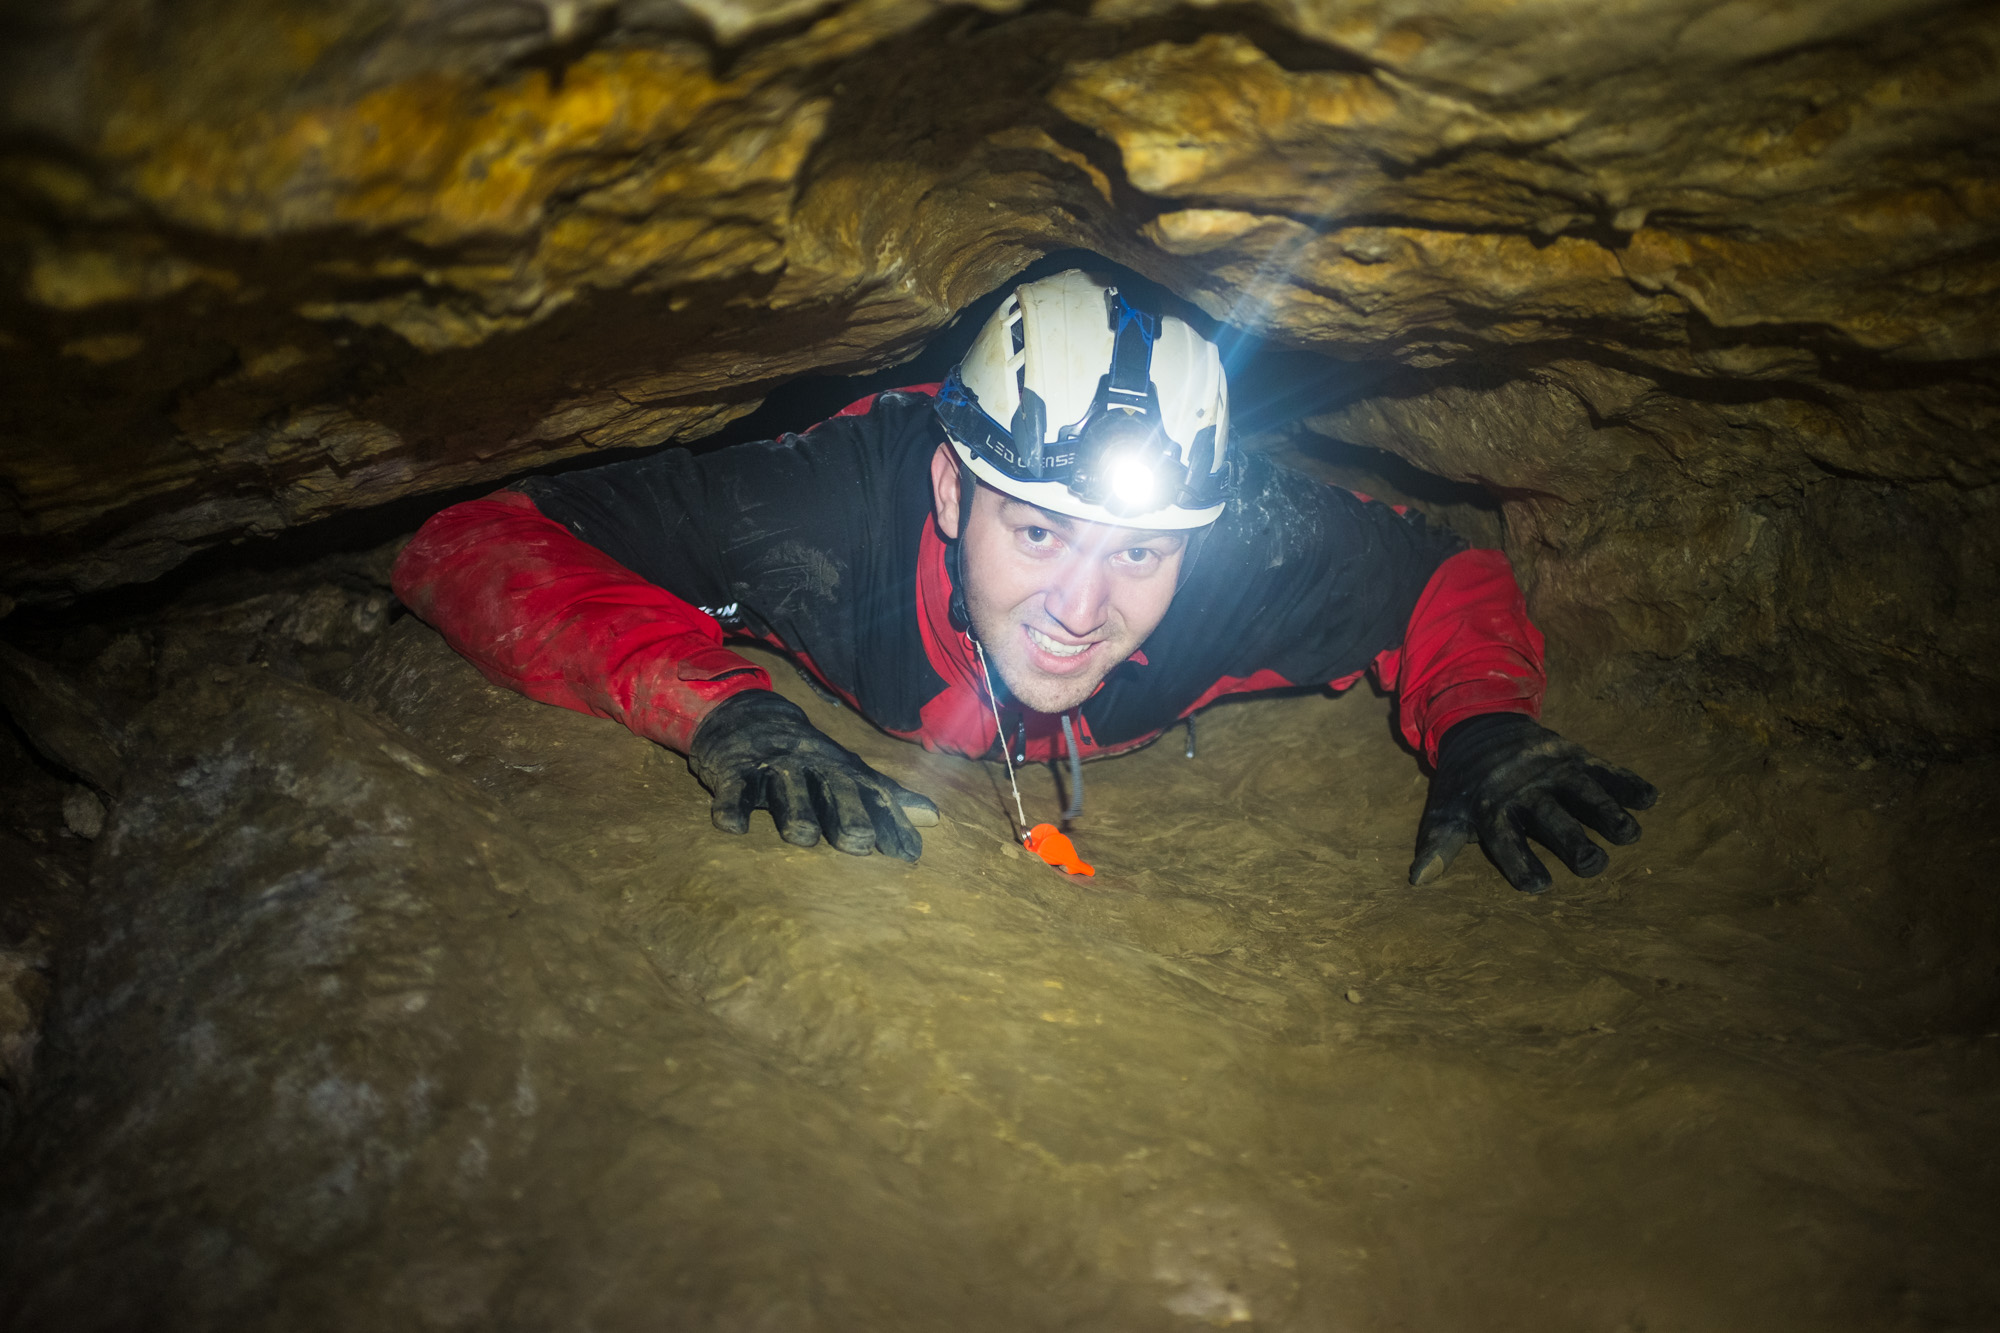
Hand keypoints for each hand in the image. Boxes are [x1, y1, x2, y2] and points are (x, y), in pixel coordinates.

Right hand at [687, 690, 939, 860]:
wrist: (748, 716)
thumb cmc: (806, 758)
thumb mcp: (847, 772)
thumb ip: (885, 796)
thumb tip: (934, 818)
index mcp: (841, 770)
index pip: (872, 795)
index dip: (891, 823)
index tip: (909, 854)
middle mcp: (812, 767)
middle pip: (834, 789)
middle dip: (847, 814)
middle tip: (859, 843)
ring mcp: (773, 767)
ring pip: (788, 789)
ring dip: (796, 811)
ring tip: (803, 837)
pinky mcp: (735, 770)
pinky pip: (734, 788)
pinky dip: (732, 805)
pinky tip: (733, 826)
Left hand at [1409, 712, 1657, 893]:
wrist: (1480, 725)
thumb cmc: (1466, 784)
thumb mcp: (1446, 812)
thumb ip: (1439, 846)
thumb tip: (1418, 880)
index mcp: (1491, 807)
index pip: (1505, 840)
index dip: (1519, 861)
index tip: (1537, 885)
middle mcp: (1525, 789)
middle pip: (1550, 818)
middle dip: (1570, 840)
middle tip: (1592, 864)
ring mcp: (1552, 770)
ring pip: (1582, 792)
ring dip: (1606, 811)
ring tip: (1629, 834)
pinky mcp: (1575, 755)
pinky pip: (1604, 769)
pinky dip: (1626, 781)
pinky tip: (1650, 798)